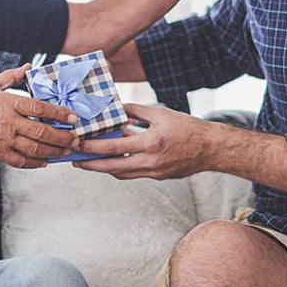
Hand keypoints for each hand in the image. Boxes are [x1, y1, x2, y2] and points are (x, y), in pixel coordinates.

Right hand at [0, 65, 81, 167]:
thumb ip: (11, 77)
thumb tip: (29, 66)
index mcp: (7, 103)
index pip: (39, 108)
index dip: (59, 113)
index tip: (73, 118)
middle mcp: (7, 122)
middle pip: (42, 131)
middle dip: (63, 137)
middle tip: (76, 140)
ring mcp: (3, 140)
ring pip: (35, 148)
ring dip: (54, 151)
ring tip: (67, 151)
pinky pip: (22, 161)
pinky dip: (36, 163)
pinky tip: (46, 161)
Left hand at [73, 103, 205, 179]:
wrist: (211, 149)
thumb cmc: (189, 128)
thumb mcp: (161, 114)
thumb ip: (136, 111)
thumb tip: (116, 109)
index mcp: (150, 143)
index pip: (114, 148)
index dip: (92, 147)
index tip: (78, 143)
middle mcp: (151, 162)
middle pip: (112, 167)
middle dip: (91, 165)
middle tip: (76, 161)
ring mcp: (155, 172)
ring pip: (122, 174)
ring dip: (104, 168)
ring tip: (90, 162)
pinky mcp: (159, 177)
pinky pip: (134, 174)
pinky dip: (121, 168)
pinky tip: (113, 161)